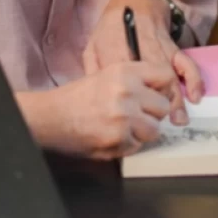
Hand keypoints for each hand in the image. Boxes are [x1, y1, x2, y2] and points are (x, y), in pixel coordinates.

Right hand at [21, 61, 179, 159]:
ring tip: (123, 127)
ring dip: (142, 132)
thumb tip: (163, 93)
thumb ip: (135, 81)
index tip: (157, 96)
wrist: (51, 117)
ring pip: (155, 130)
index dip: (163, 89)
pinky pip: (138, 145)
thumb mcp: (107, 75)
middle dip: (152, 114)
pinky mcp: (119, 138)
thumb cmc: (77, 97)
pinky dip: (128, 144)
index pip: (165, 76)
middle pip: (163, 107)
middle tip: (136, 115)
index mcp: (125, 71)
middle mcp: (128, 91)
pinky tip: (112, 136)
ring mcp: (125, 116)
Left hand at [81, 0, 201, 123]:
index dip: (128, 91)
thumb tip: (94, 96)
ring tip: (178, 118)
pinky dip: (193, 78)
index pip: (121, 69)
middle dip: (157, 98)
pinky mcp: (172, 45)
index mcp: (113, 43)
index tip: (131, 115)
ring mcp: (157, 44)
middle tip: (160, 122)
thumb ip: (93, 70)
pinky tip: (195, 96)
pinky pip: (186, 61)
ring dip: (176, 95)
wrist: (133, 2)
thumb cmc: (110, 30)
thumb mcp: (93, 45)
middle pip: (148, 72)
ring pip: (168, 70)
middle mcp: (137, 43)